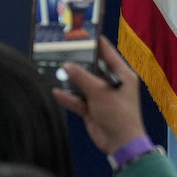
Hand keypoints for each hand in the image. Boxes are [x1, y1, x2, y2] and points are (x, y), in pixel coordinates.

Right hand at [54, 36, 146, 155]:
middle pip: (93, 69)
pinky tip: (56, 91)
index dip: (96, 43)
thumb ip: (82, 77)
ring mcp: (102, 97)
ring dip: (71, 81)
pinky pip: (78, 100)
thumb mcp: (99, 91)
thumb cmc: (117, 112)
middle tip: (61, 52)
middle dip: (78, 63)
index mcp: (122, 74)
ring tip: (54, 70)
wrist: (120, 142)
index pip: (108, 53)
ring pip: (83, 85)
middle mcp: (112, 83)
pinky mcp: (93, 109)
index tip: (82, 34)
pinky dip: (69, 97)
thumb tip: (67, 65)